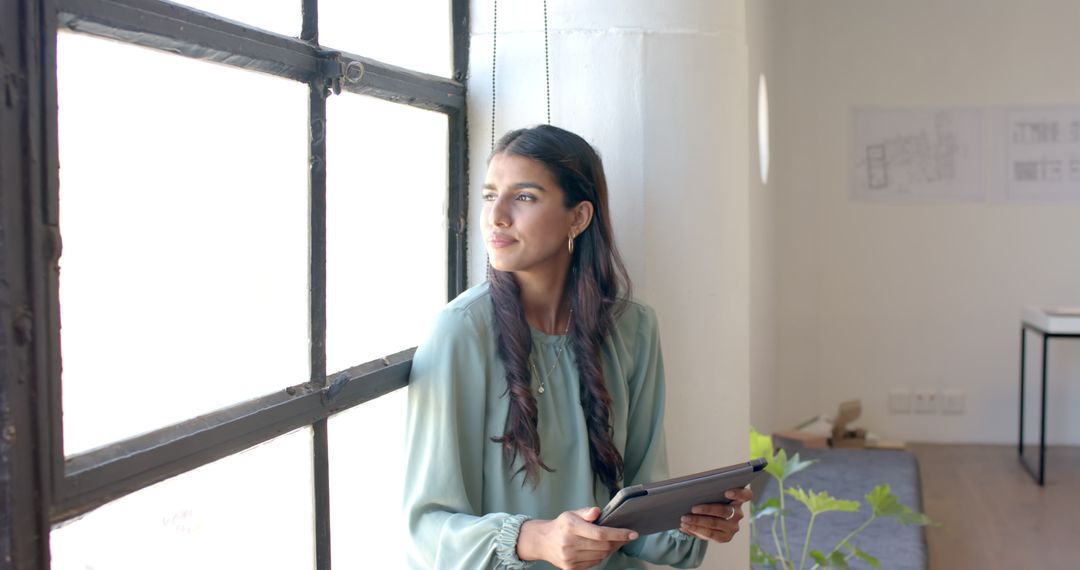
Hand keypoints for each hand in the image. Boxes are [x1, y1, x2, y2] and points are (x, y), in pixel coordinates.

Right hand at [517, 506, 638, 569]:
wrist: (543, 542)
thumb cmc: (561, 526)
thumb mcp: (571, 514)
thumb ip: (586, 512)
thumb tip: (598, 512)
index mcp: (571, 527)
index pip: (601, 533)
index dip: (619, 534)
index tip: (633, 533)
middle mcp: (569, 543)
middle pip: (603, 546)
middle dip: (617, 542)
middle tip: (625, 536)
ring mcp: (570, 558)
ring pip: (601, 556)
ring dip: (610, 549)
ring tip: (612, 542)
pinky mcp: (571, 568)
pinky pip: (594, 563)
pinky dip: (600, 556)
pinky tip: (599, 549)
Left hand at [679, 487, 752, 542]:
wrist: (711, 520)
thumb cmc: (711, 502)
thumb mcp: (712, 495)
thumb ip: (708, 493)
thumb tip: (691, 491)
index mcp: (738, 500)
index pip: (746, 495)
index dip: (738, 493)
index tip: (727, 492)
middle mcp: (738, 514)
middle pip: (724, 511)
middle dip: (706, 510)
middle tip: (692, 508)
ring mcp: (733, 527)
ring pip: (714, 524)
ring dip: (697, 522)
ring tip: (684, 520)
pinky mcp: (725, 538)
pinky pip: (710, 535)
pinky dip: (695, 530)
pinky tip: (685, 527)